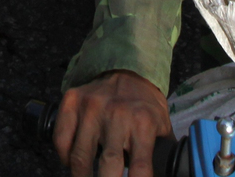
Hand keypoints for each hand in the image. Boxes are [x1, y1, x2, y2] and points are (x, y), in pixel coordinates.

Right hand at [52, 72, 171, 176]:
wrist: (127, 68)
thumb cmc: (145, 105)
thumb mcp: (162, 125)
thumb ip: (163, 151)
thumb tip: (172, 173)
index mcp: (143, 123)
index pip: (140, 168)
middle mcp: (117, 114)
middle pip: (108, 165)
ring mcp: (91, 107)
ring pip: (80, 156)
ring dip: (81, 176)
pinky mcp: (72, 101)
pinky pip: (61, 138)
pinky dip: (63, 157)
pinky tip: (70, 163)